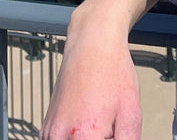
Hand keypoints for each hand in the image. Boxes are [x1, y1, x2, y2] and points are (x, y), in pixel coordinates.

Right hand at [40, 23, 141, 139]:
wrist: (91, 46)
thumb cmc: (112, 73)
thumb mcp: (132, 112)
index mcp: (86, 137)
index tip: (111, 135)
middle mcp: (61, 138)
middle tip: (107, 129)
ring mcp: (49, 134)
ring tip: (97, 124)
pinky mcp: (45, 129)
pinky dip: (72, 139)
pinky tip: (85, 124)